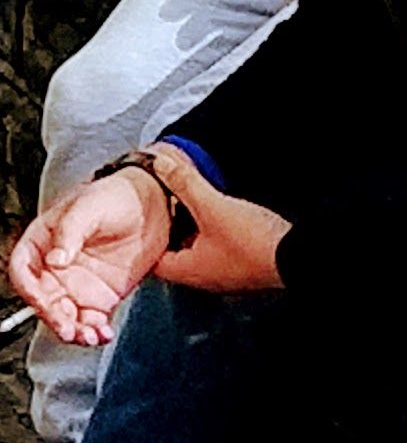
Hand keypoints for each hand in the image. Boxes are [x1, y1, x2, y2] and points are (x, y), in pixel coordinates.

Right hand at [9, 166, 169, 347]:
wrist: (155, 206)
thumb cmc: (114, 197)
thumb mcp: (88, 207)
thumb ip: (69, 233)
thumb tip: (55, 260)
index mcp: (42, 242)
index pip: (23, 270)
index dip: (28, 289)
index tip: (43, 302)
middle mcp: (56, 266)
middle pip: (42, 300)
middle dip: (52, 318)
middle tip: (68, 329)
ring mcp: (79, 284)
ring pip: (66, 315)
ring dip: (74, 331)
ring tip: (89, 336)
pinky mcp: (102, 297)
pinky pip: (92, 321)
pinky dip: (95, 332)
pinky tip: (104, 334)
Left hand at [148, 143, 289, 295]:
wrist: (302, 255)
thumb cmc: (256, 243)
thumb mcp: (213, 207)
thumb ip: (184, 184)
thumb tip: (160, 165)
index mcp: (191, 271)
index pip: (151, 261)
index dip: (142, 239)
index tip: (140, 218)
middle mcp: (206, 277)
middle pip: (173, 253)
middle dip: (167, 228)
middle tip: (160, 205)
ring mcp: (226, 273)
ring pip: (196, 248)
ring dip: (190, 226)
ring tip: (183, 202)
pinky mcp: (244, 264)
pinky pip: (217, 246)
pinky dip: (210, 229)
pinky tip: (213, 212)